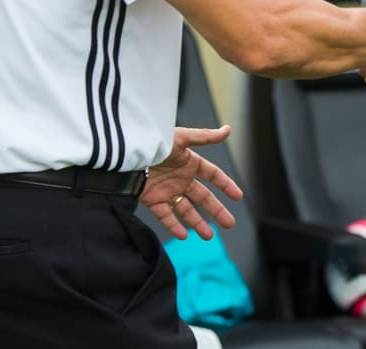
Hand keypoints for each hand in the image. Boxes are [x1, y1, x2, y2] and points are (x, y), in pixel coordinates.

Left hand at [142, 125, 243, 240]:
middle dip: (217, 210)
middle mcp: (180, 178)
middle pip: (203, 197)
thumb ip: (205, 137)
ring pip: (186, 210)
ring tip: (208, 236)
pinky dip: (174, 226)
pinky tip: (184, 235)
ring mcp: (167, 190)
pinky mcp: (152, 200)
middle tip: (229, 223)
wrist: (127, 155)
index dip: (226, 185)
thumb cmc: (153, 142)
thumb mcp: (181, 138)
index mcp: (189, 163)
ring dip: (198, 223)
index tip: (238, 196)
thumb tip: (227, 130)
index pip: (213, 175)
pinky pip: (165, 216)